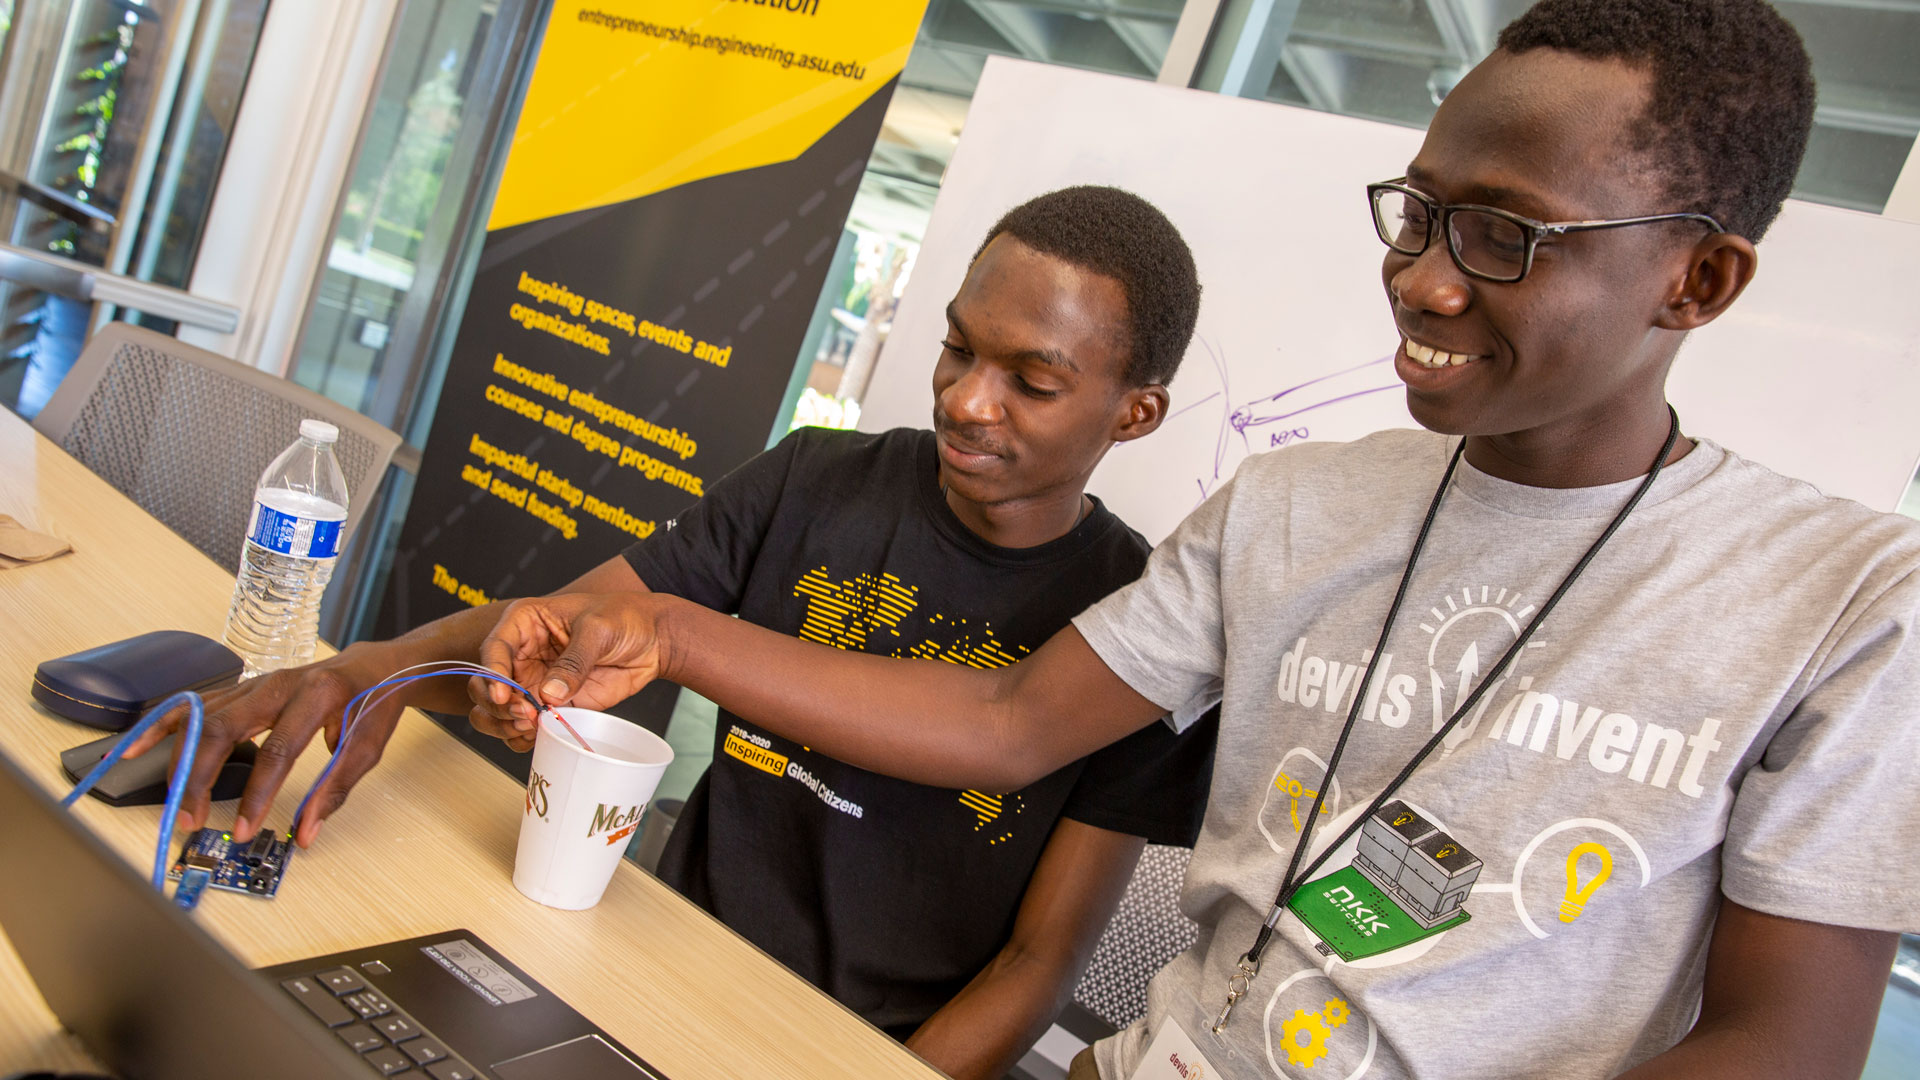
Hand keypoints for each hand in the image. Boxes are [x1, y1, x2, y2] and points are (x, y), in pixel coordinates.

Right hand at [120, 644, 404, 847]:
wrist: (374, 666)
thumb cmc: (373, 704)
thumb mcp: (368, 747)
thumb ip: (336, 789)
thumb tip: (306, 833)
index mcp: (317, 695)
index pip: (278, 751)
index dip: (257, 794)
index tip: (243, 829)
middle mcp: (279, 683)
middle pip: (223, 728)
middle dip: (200, 778)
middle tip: (192, 818)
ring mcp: (256, 683)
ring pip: (202, 715)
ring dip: (179, 758)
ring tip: (169, 797)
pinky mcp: (243, 689)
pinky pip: (195, 705)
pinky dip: (164, 725)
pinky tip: (136, 745)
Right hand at [474, 593, 670, 735]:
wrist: (651, 640)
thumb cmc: (623, 617)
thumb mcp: (599, 628)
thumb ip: (574, 661)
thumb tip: (549, 693)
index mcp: (525, 623)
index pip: (494, 649)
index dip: (492, 674)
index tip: (503, 695)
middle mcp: (522, 654)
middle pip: (485, 684)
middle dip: (497, 704)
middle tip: (525, 714)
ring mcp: (533, 682)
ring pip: (497, 711)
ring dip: (505, 724)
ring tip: (532, 725)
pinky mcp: (549, 706)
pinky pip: (523, 728)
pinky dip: (523, 738)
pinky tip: (538, 735)